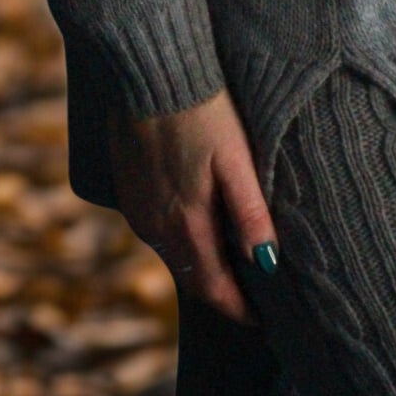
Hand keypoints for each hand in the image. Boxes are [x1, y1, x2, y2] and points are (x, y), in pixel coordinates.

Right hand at [106, 87, 275, 327]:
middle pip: (193, 278)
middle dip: (222, 294)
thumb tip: (268, 264)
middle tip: (252, 300)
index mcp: (186, 224)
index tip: (263, 322)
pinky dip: (180, 241)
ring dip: (200, 267)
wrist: (149, 72)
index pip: (214, 289)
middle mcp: (155, 227)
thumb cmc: (202, 110)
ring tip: (232, 267)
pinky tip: (198, 228)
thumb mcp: (236, 159)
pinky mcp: (127, 191)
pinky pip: (155, 232)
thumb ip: (252, 213)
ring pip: (173, 255)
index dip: (239, 311)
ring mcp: (136, 210)